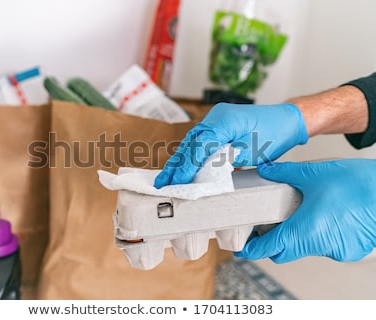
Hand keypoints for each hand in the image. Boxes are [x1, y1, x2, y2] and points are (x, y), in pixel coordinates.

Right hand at [154, 103, 307, 187]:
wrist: (287, 120)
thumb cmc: (274, 134)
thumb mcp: (250, 151)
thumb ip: (225, 159)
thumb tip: (204, 171)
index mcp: (223, 121)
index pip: (198, 147)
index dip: (186, 167)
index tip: (176, 183)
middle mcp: (215, 117)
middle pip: (190, 144)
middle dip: (176, 165)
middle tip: (162, 183)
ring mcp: (215, 120)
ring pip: (192, 143)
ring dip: (180, 161)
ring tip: (166, 178)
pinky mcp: (218, 126)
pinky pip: (200, 142)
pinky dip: (191, 156)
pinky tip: (181, 167)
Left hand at [235, 159, 375, 262]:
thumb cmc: (358, 185)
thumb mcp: (313, 173)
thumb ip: (284, 173)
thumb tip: (265, 170)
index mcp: (303, 231)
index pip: (268, 249)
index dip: (251, 250)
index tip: (240, 249)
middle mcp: (319, 246)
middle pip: (285, 252)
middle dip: (273, 242)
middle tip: (267, 225)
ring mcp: (336, 251)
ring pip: (306, 248)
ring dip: (299, 235)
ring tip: (300, 213)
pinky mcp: (350, 250)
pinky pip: (327, 246)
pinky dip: (319, 234)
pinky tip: (324, 217)